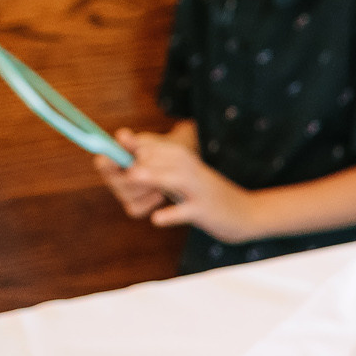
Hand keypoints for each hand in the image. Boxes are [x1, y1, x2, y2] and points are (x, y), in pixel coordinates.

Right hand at [95, 121, 194, 217]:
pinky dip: (151, 200)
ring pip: (128, 196)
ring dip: (146, 186)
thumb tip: (122, 134)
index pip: (102, 163)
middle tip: (152, 170)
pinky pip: (137, 208)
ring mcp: (122, 195)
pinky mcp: (133, 207)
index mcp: (112, 161)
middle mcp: (113, 179)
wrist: (176, 169)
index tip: (119, 160)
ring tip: (160, 178)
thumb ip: (135, 142)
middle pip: (117, 183)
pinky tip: (160, 192)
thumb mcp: (148, 144)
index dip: (108, 163)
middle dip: (136, 177)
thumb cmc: (157, 152)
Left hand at [116, 129, 254, 239]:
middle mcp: (191, 169)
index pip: (150, 146)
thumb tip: (122, 138)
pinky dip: (172, 214)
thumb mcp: (182, 175)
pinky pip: (187, 211)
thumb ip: (153, 160)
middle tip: (121, 181)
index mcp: (182, 158)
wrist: (246, 212)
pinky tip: (157, 218)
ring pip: (175, 179)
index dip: (127, 152)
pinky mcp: (204, 210)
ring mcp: (198, 189)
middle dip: (136, 170)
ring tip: (133, 176)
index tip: (109, 163)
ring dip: (154, 176)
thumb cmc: (205, 194)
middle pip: (160, 161)